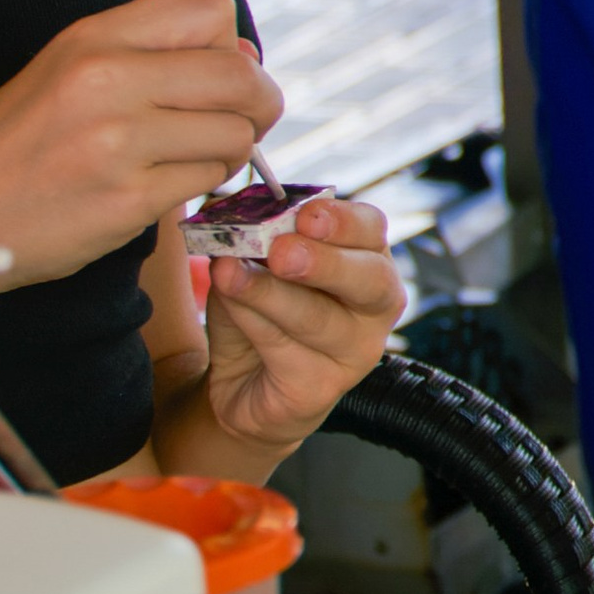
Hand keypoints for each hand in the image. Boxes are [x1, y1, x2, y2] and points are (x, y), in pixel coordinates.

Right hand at [0, 0, 279, 288]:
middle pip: (240, 73)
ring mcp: (117, 142)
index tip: (216, 73)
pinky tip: (167, 186)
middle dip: (258, 102)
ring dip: (229, 150)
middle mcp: (107, 80)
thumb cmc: (13, 144)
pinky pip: (205, 182)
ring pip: (233, 133)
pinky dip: (201, 186)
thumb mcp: (67, 70)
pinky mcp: (125, 201)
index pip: (210, 8)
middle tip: (242, 123)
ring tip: (192, 158)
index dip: (231, 43)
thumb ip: (150, 54)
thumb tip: (247, 54)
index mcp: (93, 37)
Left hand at [195, 195, 407, 460]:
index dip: (343, 220)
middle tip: (282, 251)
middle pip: (369, 279)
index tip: (306, 213)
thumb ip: (245, 234)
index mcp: (366, 258)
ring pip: (318, 319)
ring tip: (227, 272)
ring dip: (268, 293)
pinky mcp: (321, 389)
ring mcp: (355, 352)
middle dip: (324, 262)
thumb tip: (219, 204)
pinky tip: (228, 303)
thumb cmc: (259, 310)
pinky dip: (251, 322)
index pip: (371, 229)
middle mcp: (374, 306)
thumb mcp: (249, 262)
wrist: (242, 383)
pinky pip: (286, 352)